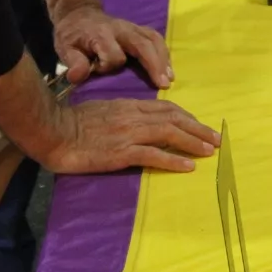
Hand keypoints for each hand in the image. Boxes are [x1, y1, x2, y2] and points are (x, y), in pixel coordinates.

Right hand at [39, 97, 220, 173]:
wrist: (53, 131)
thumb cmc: (72, 122)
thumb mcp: (102, 110)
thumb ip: (122, 115)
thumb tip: (137, 122)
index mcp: (128, 105)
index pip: (166, 108)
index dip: (186, 117)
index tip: (200, 126)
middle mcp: (133, 116)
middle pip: (174, 119)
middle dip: (198, 129)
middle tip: (217, 138)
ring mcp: (128, 133)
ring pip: (169, 133)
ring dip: (193, 142)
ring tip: (211, 150)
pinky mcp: (122, 152)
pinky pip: (153, 155)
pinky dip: (173, 160)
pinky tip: (188, 166)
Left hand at [53, 3, 173, 87]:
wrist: (79, 15)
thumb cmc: (73, 36)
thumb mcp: (65, 48)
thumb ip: (73, 62)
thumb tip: (77, 77)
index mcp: (101, 34)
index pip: (114, 54)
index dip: (109, 66)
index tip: (99, 71)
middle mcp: (121, 29)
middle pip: (142, 43)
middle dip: (154, 63)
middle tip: (163, 84)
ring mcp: (132, 27)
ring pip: (153, 39)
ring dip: (163, 58)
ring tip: (169, 78)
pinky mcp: (138, 29)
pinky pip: (156, 38)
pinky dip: (164, 53)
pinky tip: (168, 69)